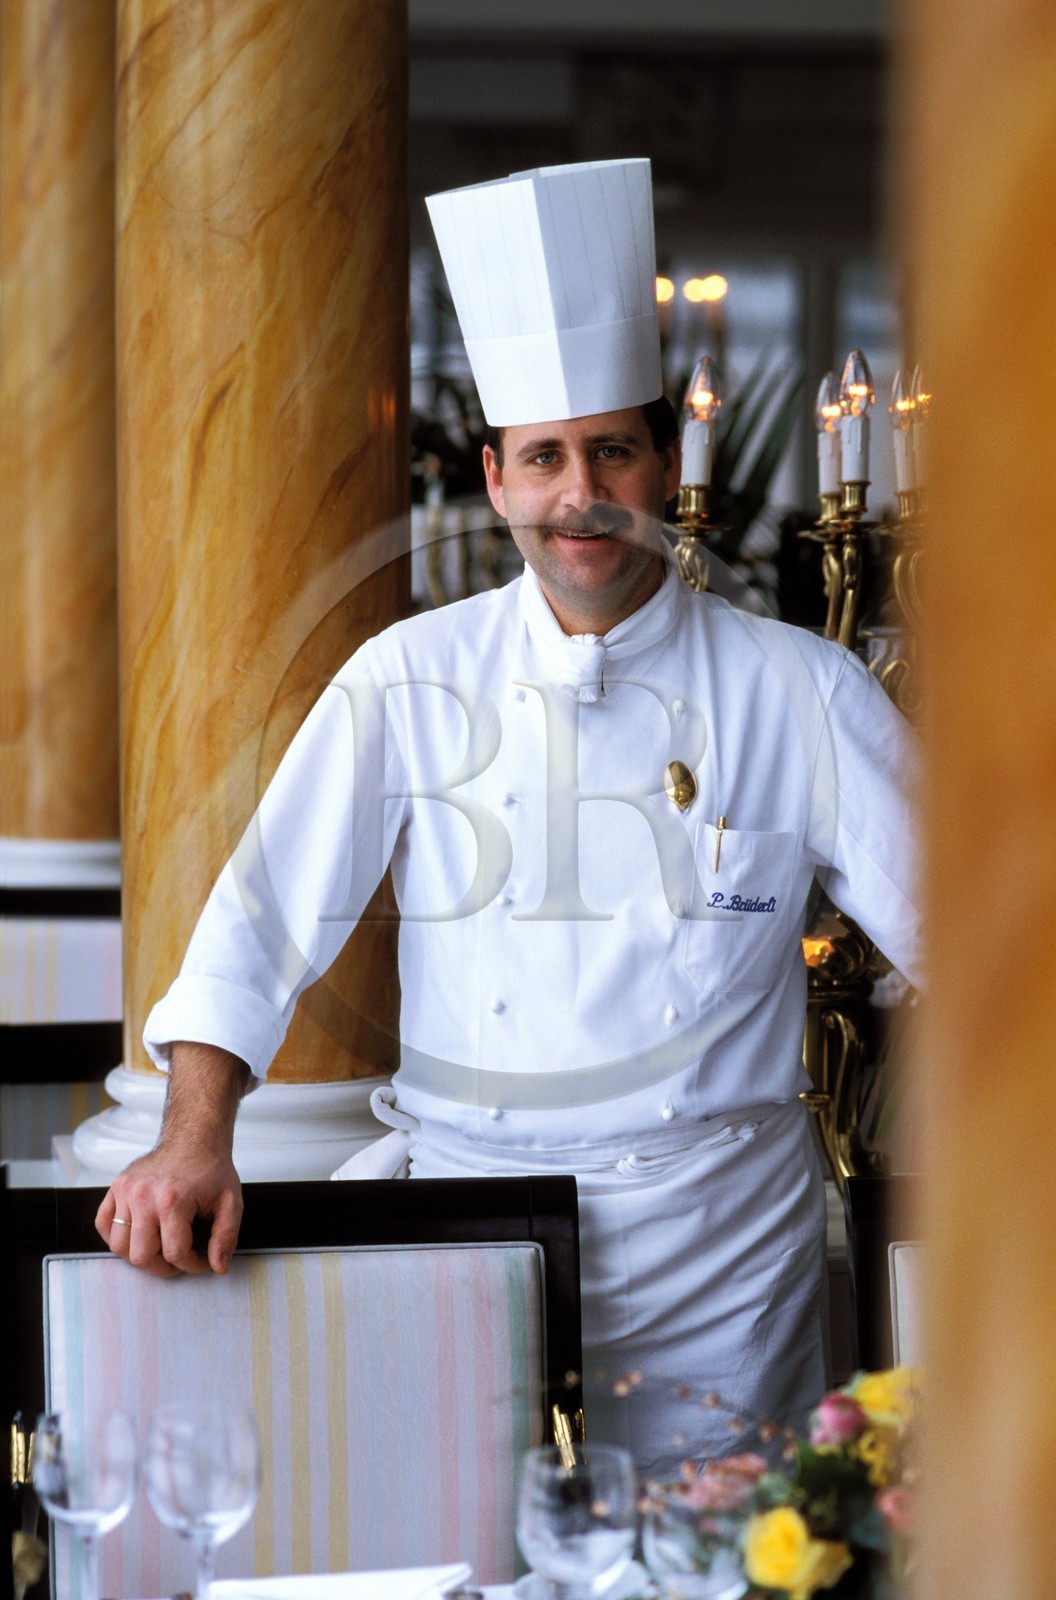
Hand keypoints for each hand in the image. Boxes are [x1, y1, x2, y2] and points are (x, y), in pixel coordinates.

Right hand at [96, 1141, 242, 1277]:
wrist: (194, 1139)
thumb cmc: (211, 1169)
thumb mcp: (231, 1202)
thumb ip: (226, 1236)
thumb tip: (219, 1266)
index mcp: (173, 1200)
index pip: (175, 1253)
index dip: (192, 1265)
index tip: (202, 1260)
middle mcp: (144, 1196)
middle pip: (141, 1255)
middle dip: (164, 1266)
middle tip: (179, 1258)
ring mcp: (126, 1190)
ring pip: (119, 1246)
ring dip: (140, 1255)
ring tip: (160, 1248)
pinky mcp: (116, 1186)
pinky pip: (103, 1224)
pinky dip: (116, 1237)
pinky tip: (137, 1235)